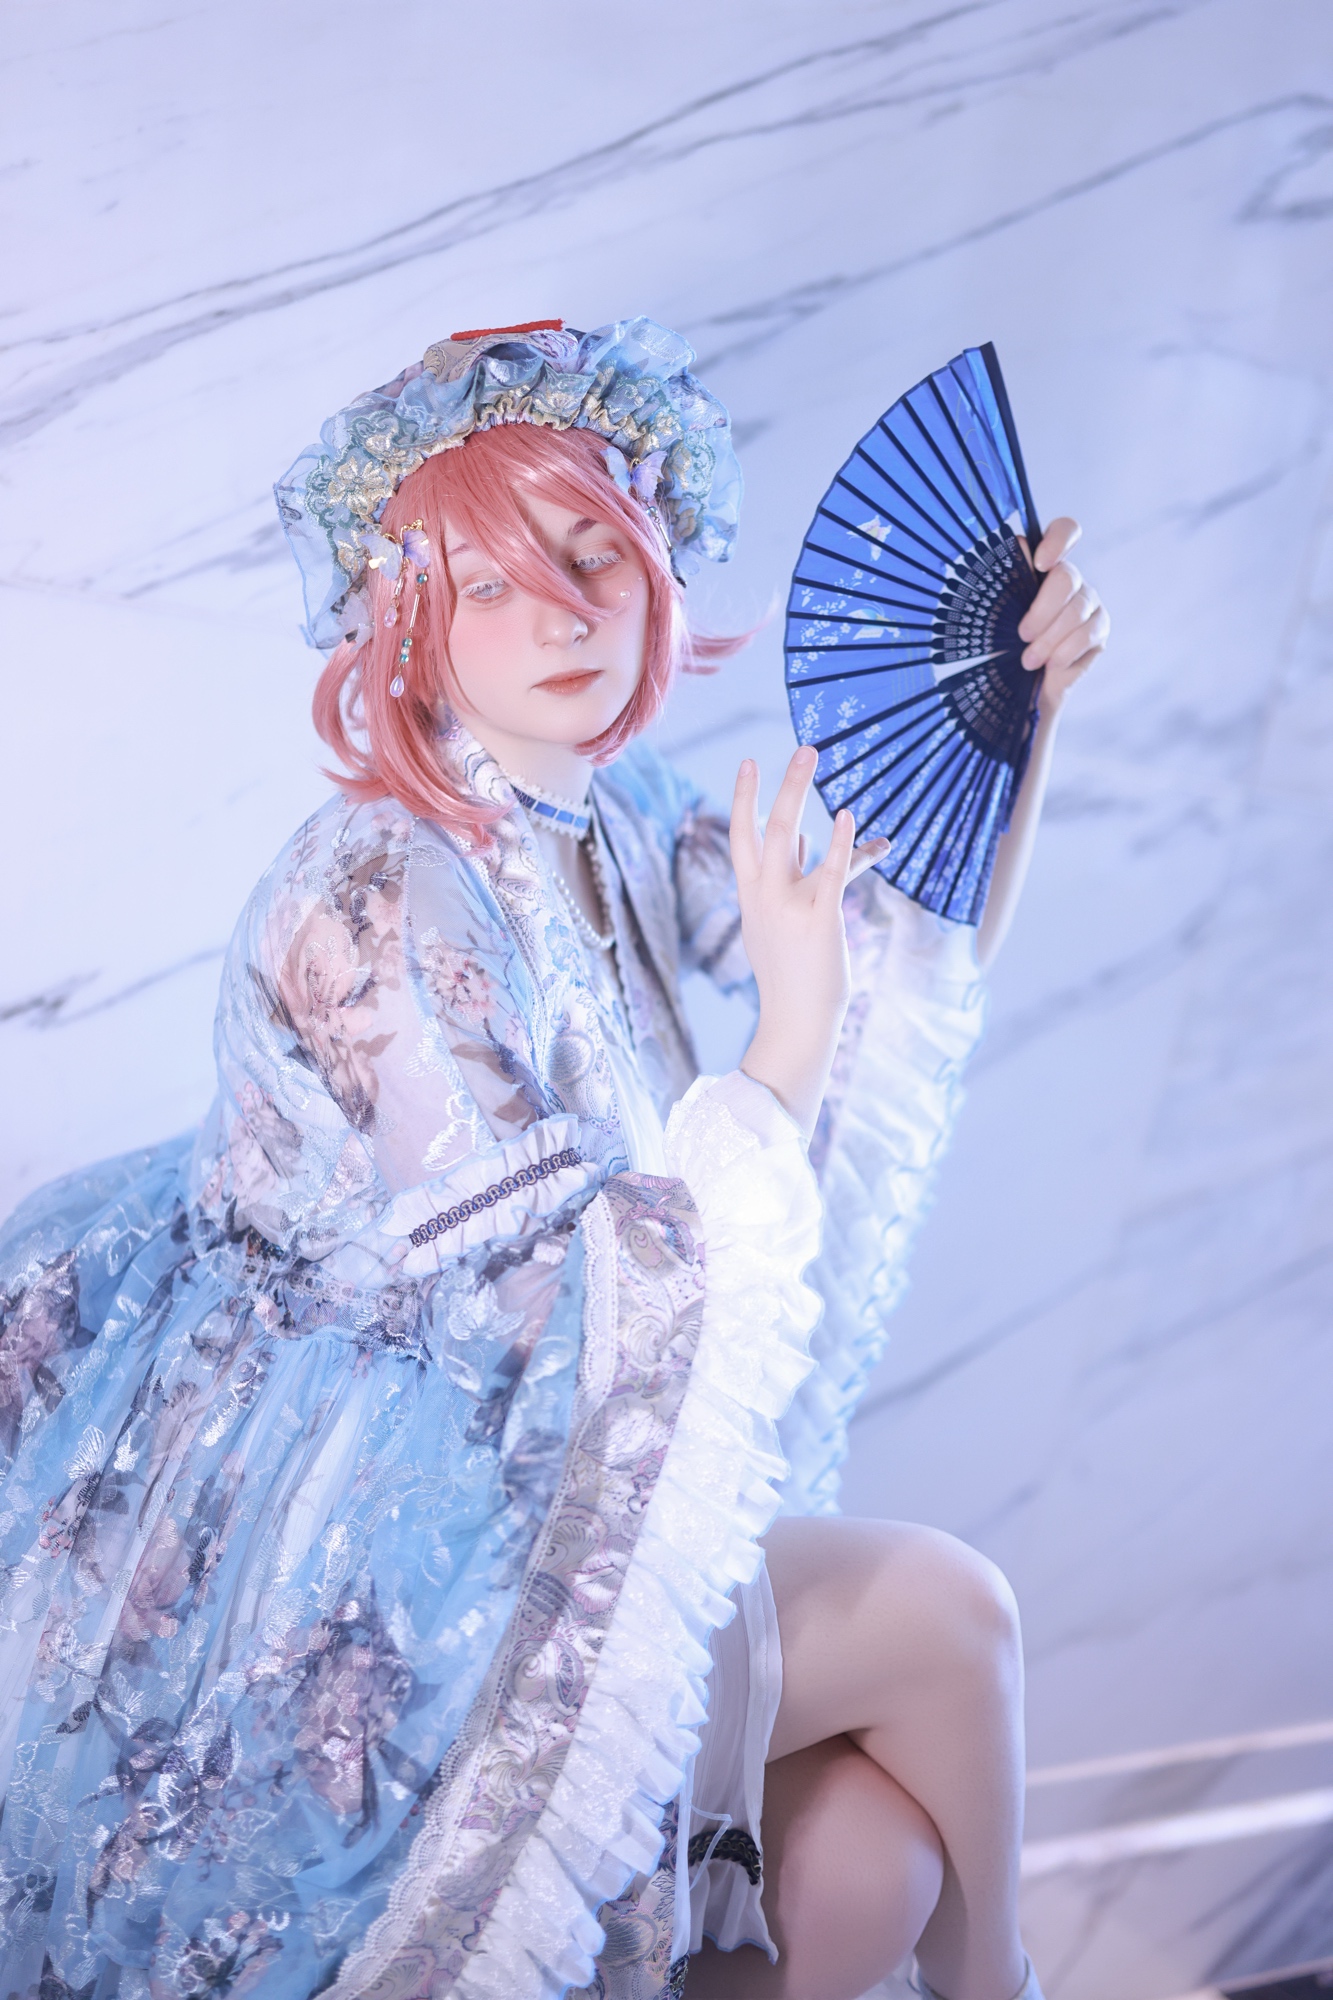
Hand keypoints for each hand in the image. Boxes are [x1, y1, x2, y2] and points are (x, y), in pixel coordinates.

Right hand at [731, 747, 887, 1139]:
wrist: (795, 1022)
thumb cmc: (793, 976)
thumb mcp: (778, 923)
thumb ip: (789, 879)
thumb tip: (803, 839)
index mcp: (752, 896)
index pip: (743, 838)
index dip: (744, 800)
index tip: (748, 764)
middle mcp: (762, 896)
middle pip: (763, 827)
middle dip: (777, 785)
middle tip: (801, 750)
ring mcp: (787, 906)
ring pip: (788, 836)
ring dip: (798, 791)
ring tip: (811, 755)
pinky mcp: (818, 920)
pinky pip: (830, 873)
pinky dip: (842, 843)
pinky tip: (848, 818)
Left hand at [1016, 516, 1109, 712]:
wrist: (1020, 683)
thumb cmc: (1006, 641)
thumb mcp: (999, 611)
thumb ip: (1008, 578)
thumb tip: (1018, 543)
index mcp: (1046, 565)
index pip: (1065, 531)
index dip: (1059, 540)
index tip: (1040, 564)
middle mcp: (1072, 579)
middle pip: (1067, 577)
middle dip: (1041, 612)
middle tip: (1022, 635)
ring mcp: (1090, 603)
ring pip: (1076, 610)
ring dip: (1047, 640)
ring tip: (1029, 660)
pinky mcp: (1099, 629)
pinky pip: (1085, 636)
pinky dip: (1062, 654)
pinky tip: (1051, 664)